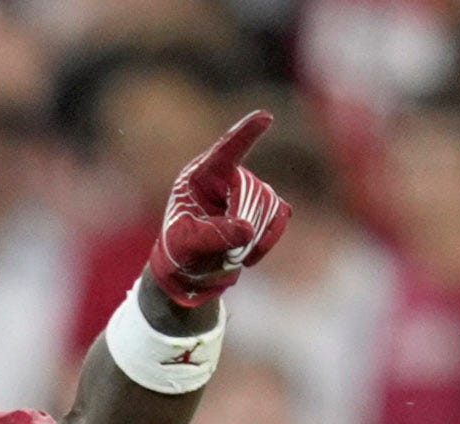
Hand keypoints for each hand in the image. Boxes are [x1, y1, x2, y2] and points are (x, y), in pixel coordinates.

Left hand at [146, 111, 291, 308]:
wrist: (189, 270)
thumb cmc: (179, 251)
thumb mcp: (185, 243)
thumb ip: (213, 235)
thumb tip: (248, 230)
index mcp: (201, 176)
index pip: (226, 150)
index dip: (245, 133)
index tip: (265, 117)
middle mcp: (226, 177)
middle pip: (252, 189)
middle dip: (246, 224)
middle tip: (230, 254)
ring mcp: (246, 191)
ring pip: (270, 204)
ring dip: (257, 236)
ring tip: (234, 257)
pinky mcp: (261, 209)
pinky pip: (280, 215)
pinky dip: (270, 238)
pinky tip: (250, 256)